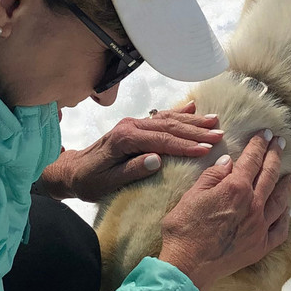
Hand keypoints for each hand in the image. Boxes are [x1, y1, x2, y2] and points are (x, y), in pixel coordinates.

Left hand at [38, 102, 223, 201]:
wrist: (72, 170)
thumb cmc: (89, 181)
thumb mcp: (107, 183)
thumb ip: (132, 171)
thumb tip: (157, 160)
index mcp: (125, 139)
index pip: (161, 141)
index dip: (185, 145)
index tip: (207, 149)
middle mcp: (130, 126)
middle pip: (168, 126)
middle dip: (195, 131)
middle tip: (219, 134)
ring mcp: (132, 123)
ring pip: (167, 119)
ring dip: (191, 121)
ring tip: (214, 121)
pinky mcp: (134, 126)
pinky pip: (160, 117)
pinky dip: (178, 113)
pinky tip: (192, 108)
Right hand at [157, 130, 290, 290]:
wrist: (189, 265)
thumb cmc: (184, 229)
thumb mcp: (192, 195)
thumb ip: (212, 176)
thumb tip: (227, 162)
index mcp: (235, 189)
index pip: (251, 160)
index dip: (259, 145)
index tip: (266, 133)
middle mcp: (253, 205)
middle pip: (269, 175)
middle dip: (276, 156)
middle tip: (281, 143)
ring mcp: (259, 227)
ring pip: (279, 200)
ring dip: (286, 185)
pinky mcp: (260, 246)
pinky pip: (279, 229)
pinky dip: (285, 217)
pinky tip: (287, 210)